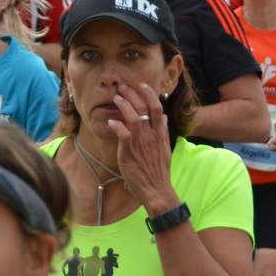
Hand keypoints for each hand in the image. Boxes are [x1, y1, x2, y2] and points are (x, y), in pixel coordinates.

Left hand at [100, 81, 176, 211]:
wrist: (157, 189)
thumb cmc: (159, 171)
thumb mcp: (165, 148)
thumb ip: (163, 132)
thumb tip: (163, 117)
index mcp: (160, 133)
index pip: (156, 107)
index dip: (149, 94)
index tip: (141, 85)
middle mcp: (151, 135)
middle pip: (143, 107)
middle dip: (133, 94)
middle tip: (123, 87)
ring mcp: (141, 142)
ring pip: (133, 116)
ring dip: (124, 104)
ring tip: (116, 97)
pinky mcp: (129, 151)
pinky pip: (123, 132)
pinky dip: (116, 125)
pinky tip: (110, 122)